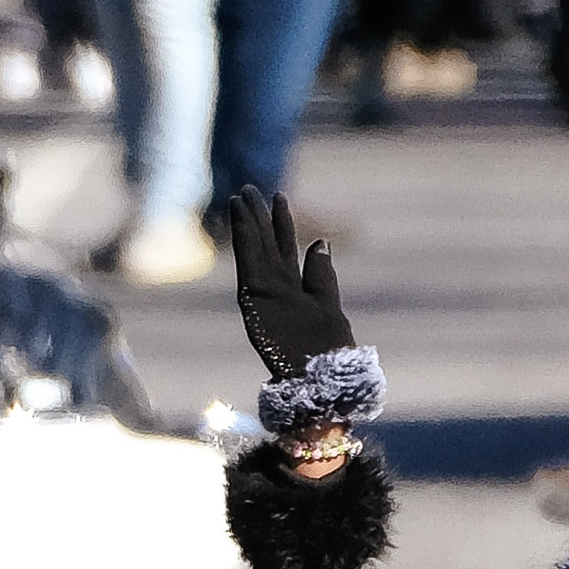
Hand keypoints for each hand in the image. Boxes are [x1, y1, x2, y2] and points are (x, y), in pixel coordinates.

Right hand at [219, 189, 359, 383]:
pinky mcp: (256, 299)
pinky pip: (248, 261)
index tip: (279, 197)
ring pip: (254, 248)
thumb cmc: (327, 351)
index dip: (281, 223)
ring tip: (243, 196)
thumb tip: (320, 242)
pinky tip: (240, 217)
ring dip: (248, 222)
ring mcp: (265, 292)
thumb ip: (320, 274)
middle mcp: (276, 288)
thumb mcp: (328, 305)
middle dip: (259, 216)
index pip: (285, 249)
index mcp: (294, 290)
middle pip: (265, 244)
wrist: (319, 380)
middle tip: (251, 189)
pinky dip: (243, 238)